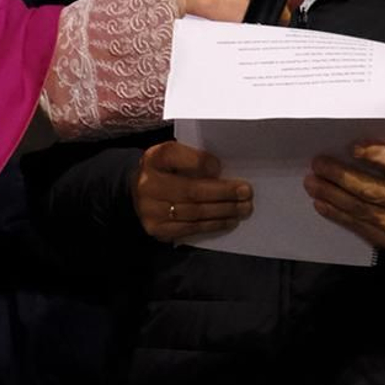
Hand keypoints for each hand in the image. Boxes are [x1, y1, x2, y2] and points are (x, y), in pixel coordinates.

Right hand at [135, 138, 252, 243]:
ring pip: (193, 212)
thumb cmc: (166, 171)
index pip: (174, 155)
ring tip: (242, 208)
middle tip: (246, 193)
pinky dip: (212, 225)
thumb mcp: (175, 156)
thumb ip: (193, 159)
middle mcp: (148, 184)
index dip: (199, 161)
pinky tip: (228, 221)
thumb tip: (219, 171)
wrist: (138, 193)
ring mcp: (150, 210)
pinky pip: (189, 228)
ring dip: (223, 211)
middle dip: (223, 192)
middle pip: (190, 190)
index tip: (220, 166)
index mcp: (154, 158)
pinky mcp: (156, 229)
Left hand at [307, 142, 384, 252]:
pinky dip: (335, 214)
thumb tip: (349, 150)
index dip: (376, 155)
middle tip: (318, 165)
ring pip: (359, 209)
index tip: (353, 147)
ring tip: (312, 183)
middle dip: (340, 176)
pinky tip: (321, 203)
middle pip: (370, 189)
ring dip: (331, 195)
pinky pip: (356, 226)